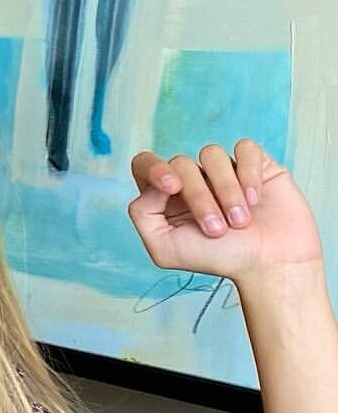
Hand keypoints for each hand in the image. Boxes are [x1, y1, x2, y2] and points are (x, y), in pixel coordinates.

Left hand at [127, 138, 323, 285]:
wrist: (269, 264)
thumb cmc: (218, 259)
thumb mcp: (164, 249)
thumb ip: (143, 213)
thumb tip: (153, 182)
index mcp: (165, 197)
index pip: (144, 164)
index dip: (153, 167)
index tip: (172, 187)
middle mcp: (192, 179)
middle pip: (180, 163)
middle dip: (198, 197)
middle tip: (216, 229)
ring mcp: (223, 170)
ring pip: (211, 154)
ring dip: (225, 190)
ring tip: (240, 222)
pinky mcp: (254, 163)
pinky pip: (244, 148)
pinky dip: (248, 173)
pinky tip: (255, 199)